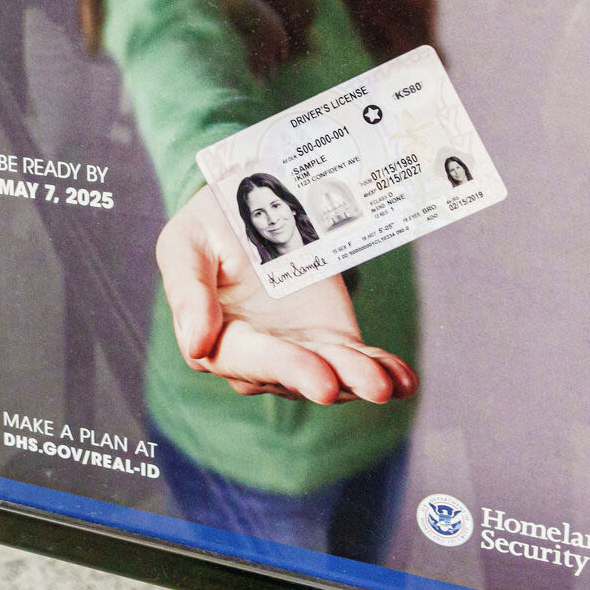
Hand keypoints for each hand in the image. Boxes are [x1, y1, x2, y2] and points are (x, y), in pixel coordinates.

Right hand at [154, 186, 417, 406]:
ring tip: (386, 384)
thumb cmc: (210, 227)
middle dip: (318, 378)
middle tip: (339, 385)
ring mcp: (300, 353)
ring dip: (359, 379)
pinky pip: (357, 361)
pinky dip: (381, 370)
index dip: (280, 365)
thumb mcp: (186, 243)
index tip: (315, 377)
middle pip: (290, 373)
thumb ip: (187, 291)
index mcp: (216, 337)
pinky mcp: (333, 341)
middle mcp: (258, 357)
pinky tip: (403, 380)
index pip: (246, 358)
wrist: (253, 205)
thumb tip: (196, 345)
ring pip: (331, 374)